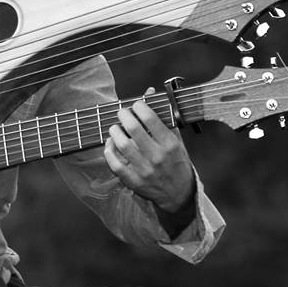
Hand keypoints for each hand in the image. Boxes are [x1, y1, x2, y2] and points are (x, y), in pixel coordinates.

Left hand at [103, 93, 195, 220]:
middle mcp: (158, 157)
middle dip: (124, 116)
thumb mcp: (176, 140)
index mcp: (170, 144)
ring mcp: (145, 170)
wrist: (178, 194)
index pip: (151, 119)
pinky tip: (109, 144)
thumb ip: (163, 117)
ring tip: (114, 128)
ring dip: (114, 132)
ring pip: (122, 145)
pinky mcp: (133, 181)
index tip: (136, 104)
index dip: (139, 107)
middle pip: (133, 129)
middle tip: (122, 113)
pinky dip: (109, 151)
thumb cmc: (176, 162)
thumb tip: (150, 93)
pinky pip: (115, 164)